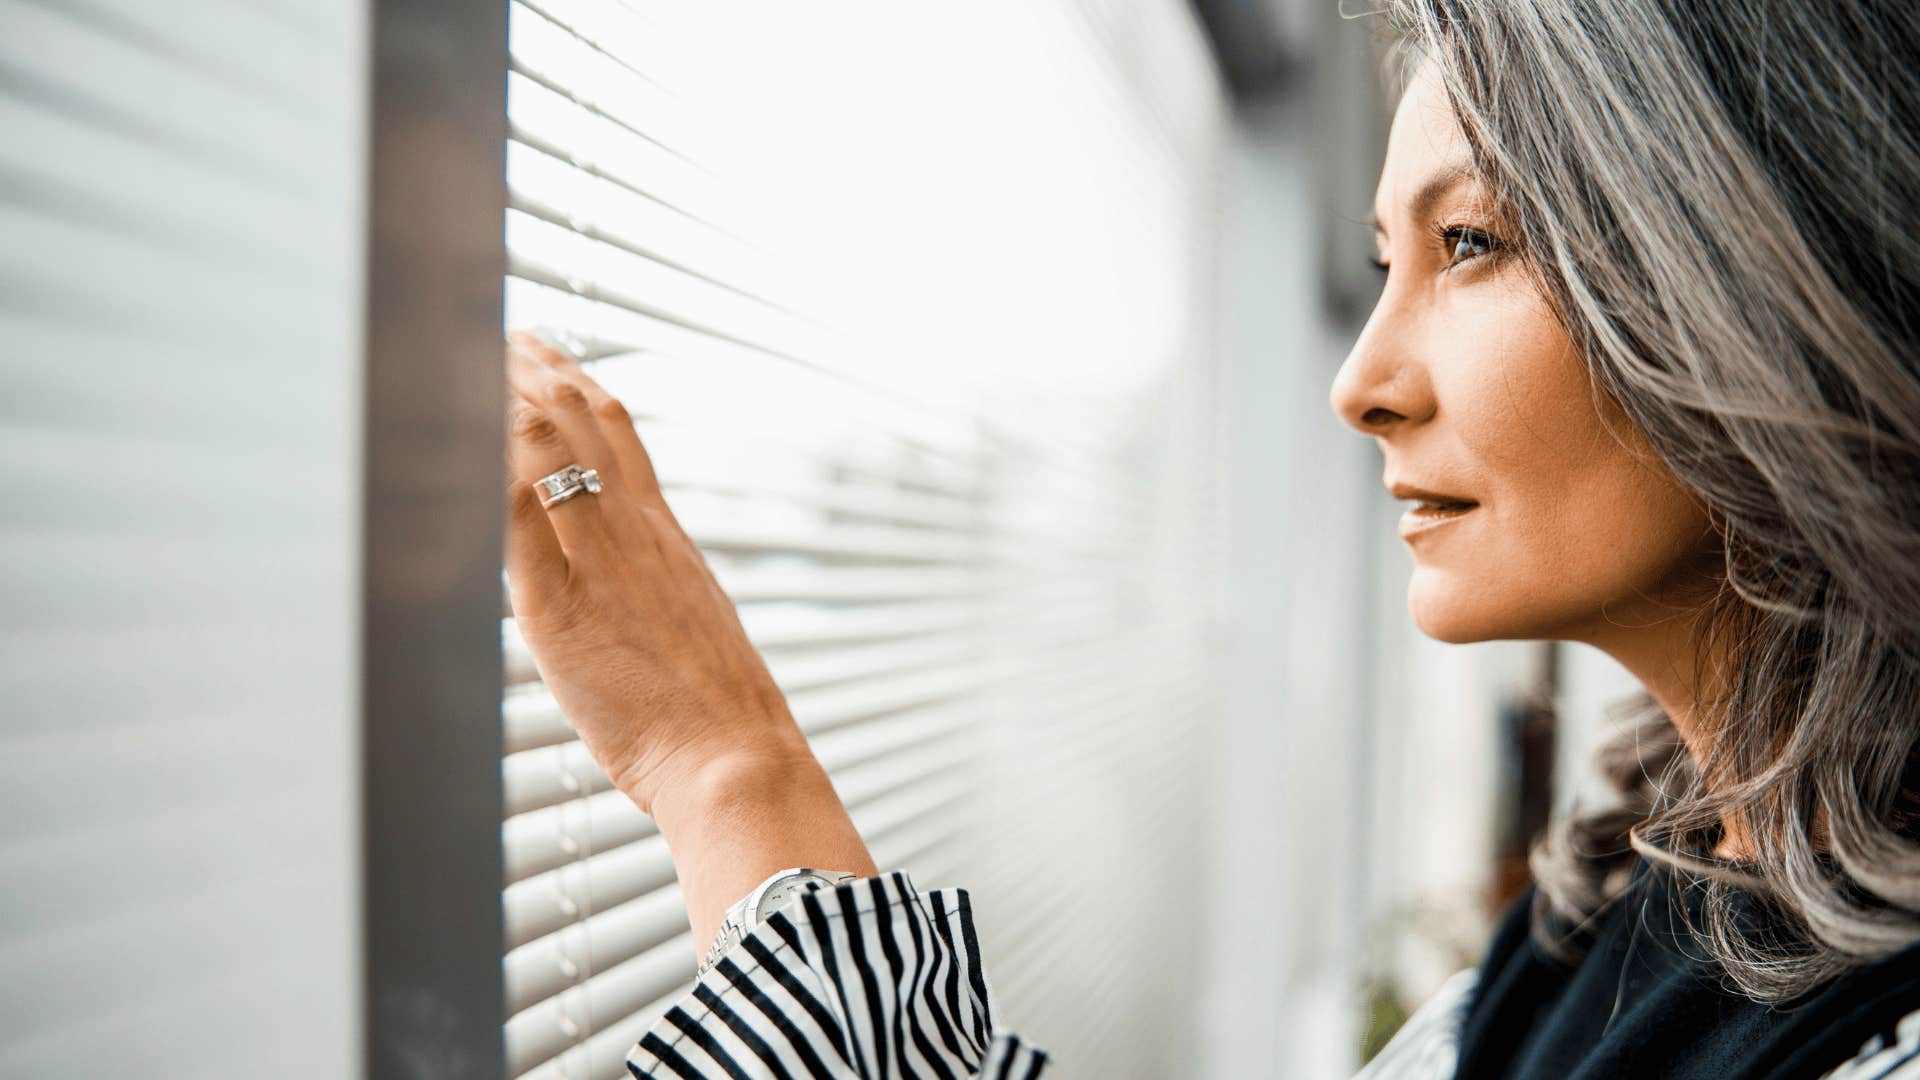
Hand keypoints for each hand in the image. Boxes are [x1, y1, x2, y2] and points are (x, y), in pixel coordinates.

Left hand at [501, 331, 811, 814]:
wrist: (733, 756)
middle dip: (533, 368)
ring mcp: (598, 565)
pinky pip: (516, 523)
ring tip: (461, 362)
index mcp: (664, 537)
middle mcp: (633, 534)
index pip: (620, 434)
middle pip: (581, 422)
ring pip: (547, 452)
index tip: (548, 353)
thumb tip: (629, 582)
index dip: (578, 383)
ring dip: (500, 399)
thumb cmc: (714, 715)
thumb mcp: (690, 626)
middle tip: (496, 332)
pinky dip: (484, 473)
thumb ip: (653, 589)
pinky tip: (455, 443)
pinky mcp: (559, 609)